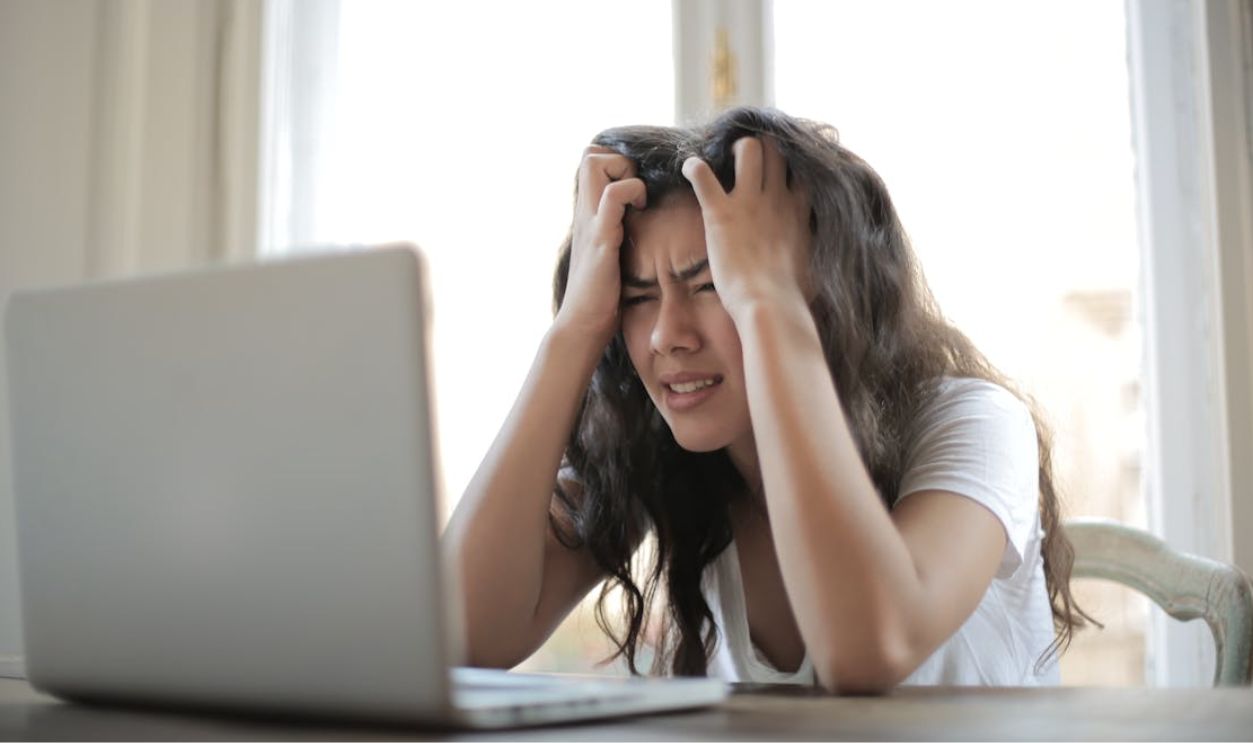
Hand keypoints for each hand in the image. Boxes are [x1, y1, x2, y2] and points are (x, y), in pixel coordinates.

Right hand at [554, 145, 646, 346]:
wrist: (582, 325)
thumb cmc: (600, 296)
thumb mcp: (608, 254)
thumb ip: (615, 233)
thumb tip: (638, 226)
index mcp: (588, 214)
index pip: (591, 160)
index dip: (616, 162)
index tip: (635, 187)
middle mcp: (584, 212)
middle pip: (590, 153)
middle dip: (619, 160)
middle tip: (637, 190)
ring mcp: (590, 223)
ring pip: (595, 164)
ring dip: (624, 172)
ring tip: (638, 200)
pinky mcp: (600, 238)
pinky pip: (612, 197)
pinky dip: (631, 192)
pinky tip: (639, 212)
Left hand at [681, 137, 810, 322]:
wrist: (769, 305)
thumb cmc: (792, 296)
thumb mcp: (814, 266)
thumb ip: (813, 250)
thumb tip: (821, 259)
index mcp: (798, 211)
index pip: (802, 169)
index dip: (791, 163)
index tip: (780, 169)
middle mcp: (776, 198)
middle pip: (776, 149)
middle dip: (762, 148)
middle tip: (747, 160)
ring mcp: (749, 202)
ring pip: (748, 148)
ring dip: (734, 149)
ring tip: (724, 160)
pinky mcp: (721, 213)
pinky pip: (702, 175)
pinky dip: (693, 167)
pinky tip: (689, 168)